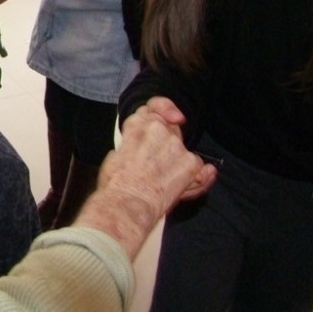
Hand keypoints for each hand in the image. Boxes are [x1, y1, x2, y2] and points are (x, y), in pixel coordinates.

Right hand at [75, 102, 215, 258]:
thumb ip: (129, 146)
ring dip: (177, 162)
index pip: (154, 107)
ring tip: (163, 181)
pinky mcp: (190, 162)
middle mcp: (157, 129)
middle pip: (171, 129)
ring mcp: (175, 145)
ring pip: (182, 149)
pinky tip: (179, 186)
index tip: (173, 118)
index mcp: (135, 126)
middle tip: (156, 166)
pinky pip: (198, 166)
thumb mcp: (114, 156)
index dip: (164, 109)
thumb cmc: (115, 185)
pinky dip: (194, 176)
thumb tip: (129, 149)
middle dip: (167, 144)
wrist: (127, 204)